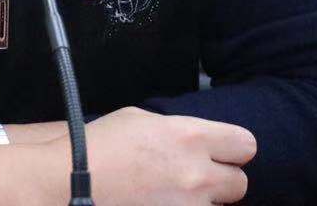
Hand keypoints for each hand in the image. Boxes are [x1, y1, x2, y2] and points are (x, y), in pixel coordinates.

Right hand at [84, 107, 255, 203]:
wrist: (70, 183)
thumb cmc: (98, 147)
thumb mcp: (140, 119)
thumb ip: (177, 130)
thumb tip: (195, 140)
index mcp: (190, 137)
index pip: (246, 144)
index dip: (233, 149)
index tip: (223, 152)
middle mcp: (196, 174)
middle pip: (239, 183)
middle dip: (221, 181)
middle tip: (196, 179)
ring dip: (202, 204)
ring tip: (174, 196)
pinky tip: (164, 205)